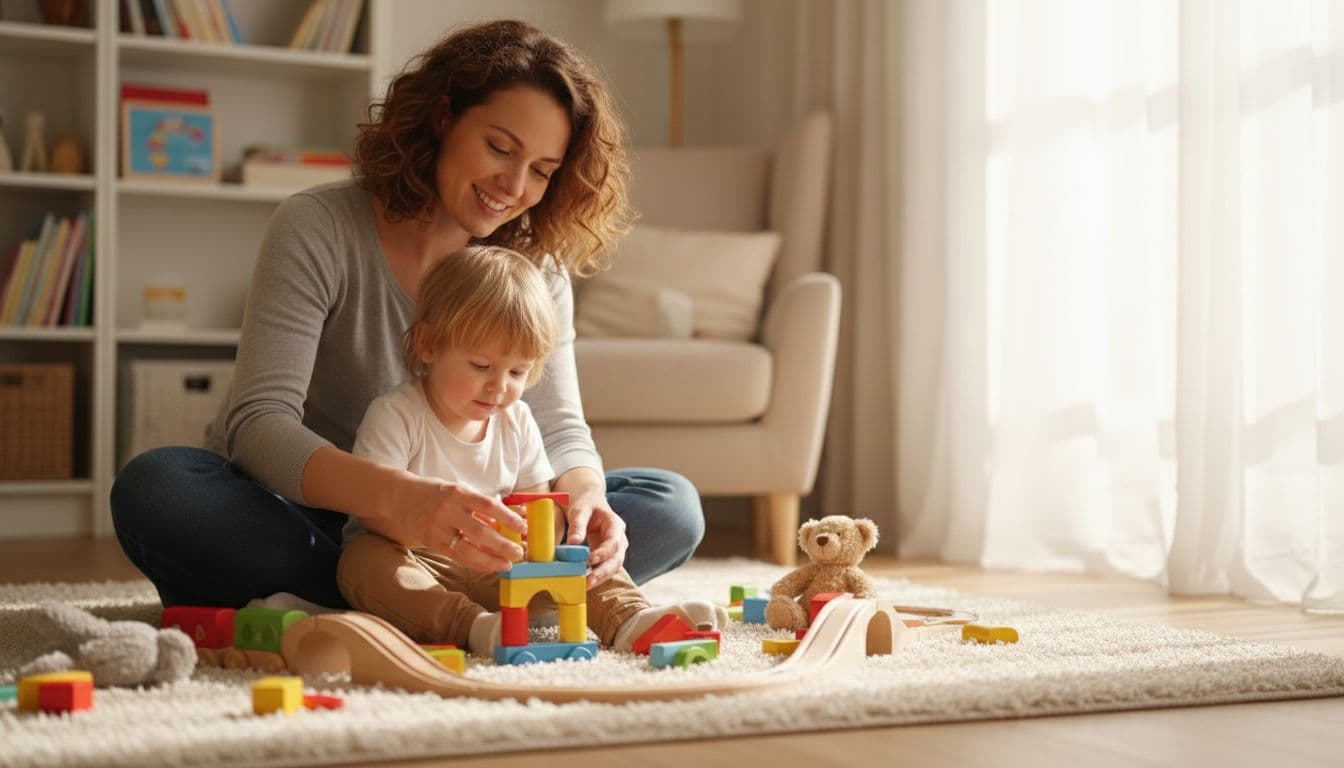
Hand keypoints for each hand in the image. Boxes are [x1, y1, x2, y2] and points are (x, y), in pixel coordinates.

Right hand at [367, 471, 526, 572]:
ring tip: (508, 564)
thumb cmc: (434, 493)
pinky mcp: (431, 542)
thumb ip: (479, 507)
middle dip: (503, 544)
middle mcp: (447, 510)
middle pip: (480, 532)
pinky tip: (489, 566)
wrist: (398, 496)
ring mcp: (438, 528)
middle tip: (520, 552)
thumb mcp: (457, 491)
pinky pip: (457, 556)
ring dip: (491, 559)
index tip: (523, 527)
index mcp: (458, 492)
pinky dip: (475, 563)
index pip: (489, 505)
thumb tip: (508, 520)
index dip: (508, 518)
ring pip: (468, 549)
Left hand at [554, 467, 626, 587]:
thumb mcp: (580, 510)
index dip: (603, 553)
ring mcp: (615, 549)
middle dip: (603, 572)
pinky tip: (585, 582)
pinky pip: (605, 569)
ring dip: (601, 578)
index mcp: (615, 525)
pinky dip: (597, 576)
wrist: (590, 504)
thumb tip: (573, 543)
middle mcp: (619, 539)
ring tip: (585, 585)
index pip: (613, 542)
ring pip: (613, 567)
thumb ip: (577, 525)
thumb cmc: (586, 505)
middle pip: (616, 559)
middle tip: (588, 582)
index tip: (589, 561)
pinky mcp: (607, 557)